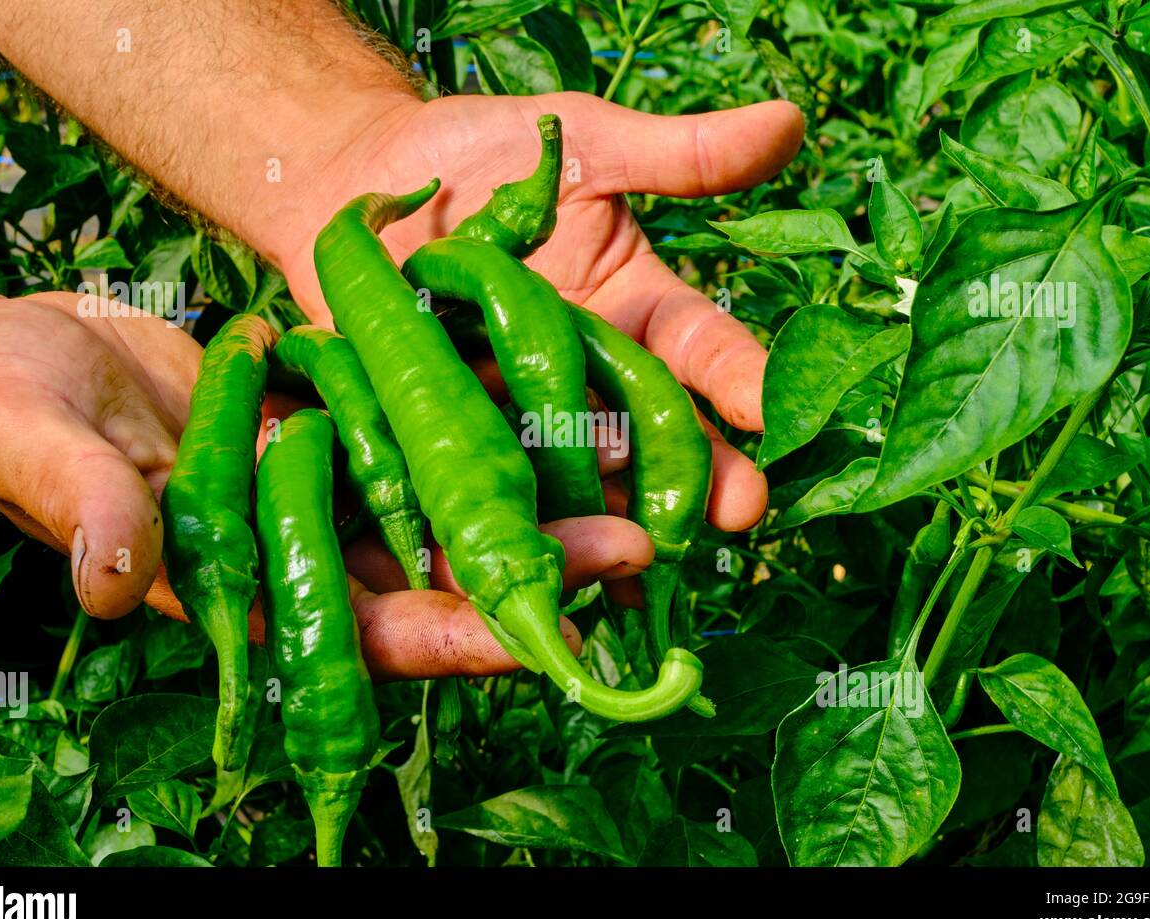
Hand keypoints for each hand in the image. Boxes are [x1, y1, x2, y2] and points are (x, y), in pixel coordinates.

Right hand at [0, 266, 643, 676]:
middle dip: (538, 567)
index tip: (552, 635)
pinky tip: (557, 392)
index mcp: (247, 587)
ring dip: (536, 489)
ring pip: (451, 496)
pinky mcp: (338, 418)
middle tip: (640, 546)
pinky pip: (426, 419)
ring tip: (630, 469)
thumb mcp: (32, 447)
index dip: (459, 640)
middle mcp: (308, 546)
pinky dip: (487, 411)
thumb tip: (116, 585)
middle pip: (442, 570)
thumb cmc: (1, 408)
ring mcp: (329, 482)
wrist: (22, 352)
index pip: (369, 632)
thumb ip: (85, 508)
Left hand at [279, 92, 804, 530]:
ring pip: (576, 479)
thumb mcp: (583, 141)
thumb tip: (790, 120)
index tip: (775, 408)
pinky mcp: (454, 439)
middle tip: (739, 513)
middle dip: (697, 475)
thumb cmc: (481, 153)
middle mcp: (588, 379)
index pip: (699, 348)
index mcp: (633, 314)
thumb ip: (674, 153)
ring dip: (610, 520)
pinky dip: (503, 527)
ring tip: (643, 565)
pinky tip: (528, 568)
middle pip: (652, 435)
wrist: (359, 179)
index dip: (738, 377)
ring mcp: (522, 416)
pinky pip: (484, 487)